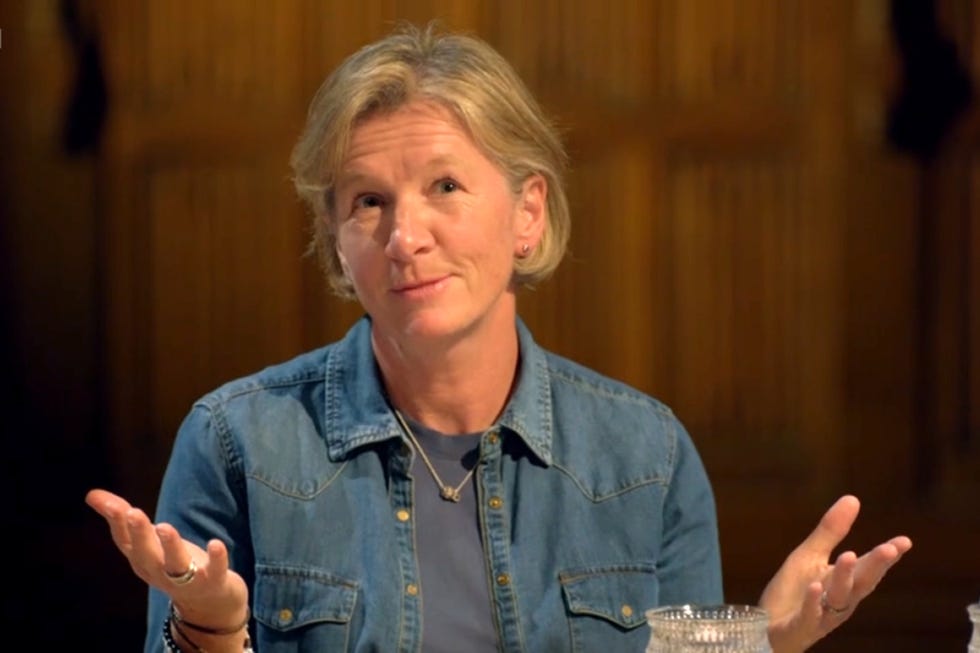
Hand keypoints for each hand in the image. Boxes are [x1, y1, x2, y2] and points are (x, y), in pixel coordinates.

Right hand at [85, 488, 248, 629]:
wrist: (208, 605)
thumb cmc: (172, 564)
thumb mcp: (148, 542)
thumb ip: (123, 517)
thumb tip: (91, 494)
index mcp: (142, 560)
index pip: (125, 542)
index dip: (118, 523)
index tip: (113, 505)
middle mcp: (160, 571)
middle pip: (146, 553)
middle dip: (139, 534)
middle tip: (133, 513)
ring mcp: (186, 580)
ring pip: (175, 564)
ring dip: (170, 545)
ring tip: (164, 527)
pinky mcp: (213, 581)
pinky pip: (214, 571)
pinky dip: (216, 558)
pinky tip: (216, 543)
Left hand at [759, 495, 911, 652]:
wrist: (766, 627)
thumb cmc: (792, 592)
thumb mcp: (809, 556)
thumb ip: (831, 531)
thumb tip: (853, 498)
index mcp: (843, 583)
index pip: (868, 568)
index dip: (886, 556)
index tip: (904, 541)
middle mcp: (839, 601)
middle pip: (861, 583)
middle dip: (875, 567)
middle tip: (889, 549)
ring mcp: (821, 616)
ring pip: (838, 598)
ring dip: (844, 577)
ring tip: (848, 555)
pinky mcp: (799, 626)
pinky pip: (809, 615)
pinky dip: (813, 601)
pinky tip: (814, 585)